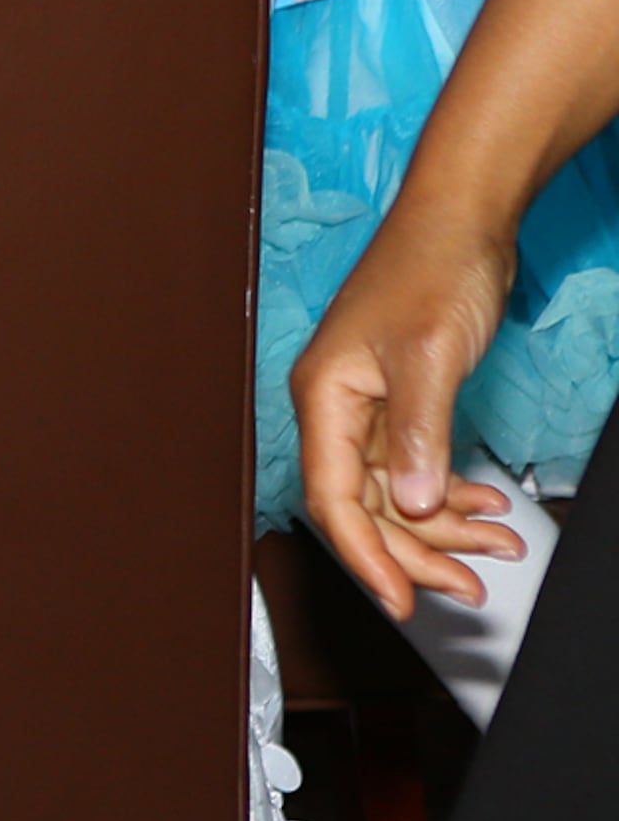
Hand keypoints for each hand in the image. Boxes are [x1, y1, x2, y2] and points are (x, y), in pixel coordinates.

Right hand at [294, 187, 524, 616]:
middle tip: (467, 588)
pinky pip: (418, 467)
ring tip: (497, 546)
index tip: (400, 602)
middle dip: (415, 552)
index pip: (333, 497)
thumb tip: (417, 504)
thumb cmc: (431, 268)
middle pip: (366, 506)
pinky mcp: (400, 400)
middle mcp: (337, 406)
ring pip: (398, 492)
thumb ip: (417, 434)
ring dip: (444, 528)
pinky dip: (454, 495)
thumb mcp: (428, 356)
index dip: (365, 556)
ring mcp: (369, 405)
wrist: (462, 218)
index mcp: (324, 396)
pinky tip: (487, 508)